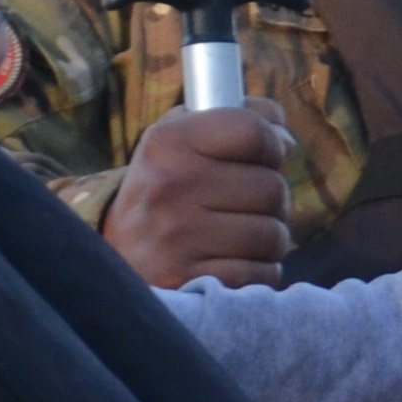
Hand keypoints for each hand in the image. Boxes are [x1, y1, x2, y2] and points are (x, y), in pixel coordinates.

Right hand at [101, 100, 293, 286]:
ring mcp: (178, 238)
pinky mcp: (190, 281)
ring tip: (239, 235)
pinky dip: (259, 270)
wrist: (116, 255)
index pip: (252, 131)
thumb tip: (285, 139)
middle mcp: (170, 186)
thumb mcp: (182, 139)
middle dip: (271, 199)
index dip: (272, 145)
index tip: (265, 156)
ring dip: (269, 239)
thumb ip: (238, 120)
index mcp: (168, 143)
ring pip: (273, 235)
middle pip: (272, 188)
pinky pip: (262, 273)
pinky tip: (232, 262)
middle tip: (245, 204)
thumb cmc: (166, 188)